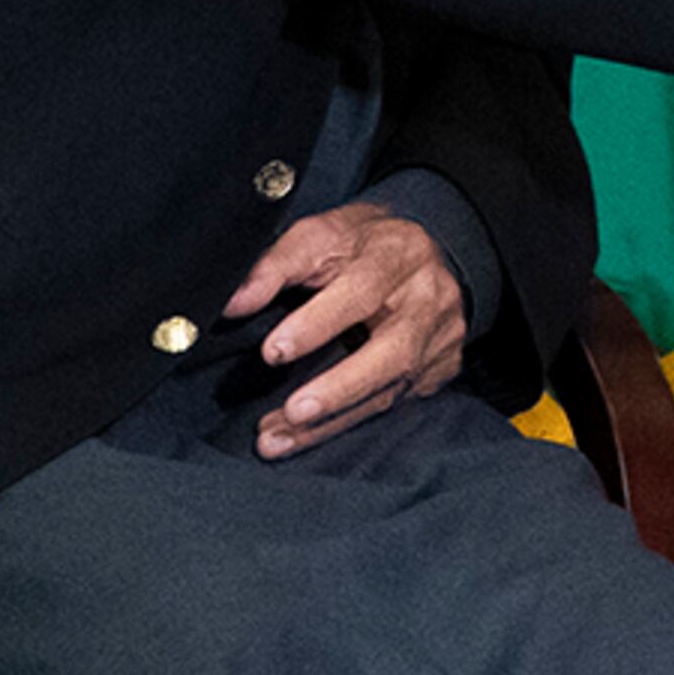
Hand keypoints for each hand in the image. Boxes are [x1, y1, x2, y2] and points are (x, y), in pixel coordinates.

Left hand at [221, 200, 468, 458]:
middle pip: (394, 352)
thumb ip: (276, 265)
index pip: (361, 291)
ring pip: (390, 389)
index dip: (318, 323)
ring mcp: (440, 340)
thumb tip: (233, 303)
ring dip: (331, 420)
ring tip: (276, 438)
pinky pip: (392, 405)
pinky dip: (343, 423)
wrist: (429, 254)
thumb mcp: (321, 236)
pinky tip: (302, 436)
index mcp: (398, 255)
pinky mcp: (439, 371)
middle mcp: (428, 301)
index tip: (273, 352)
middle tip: (292, 412)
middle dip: (341, 388)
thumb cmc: (362, 246)